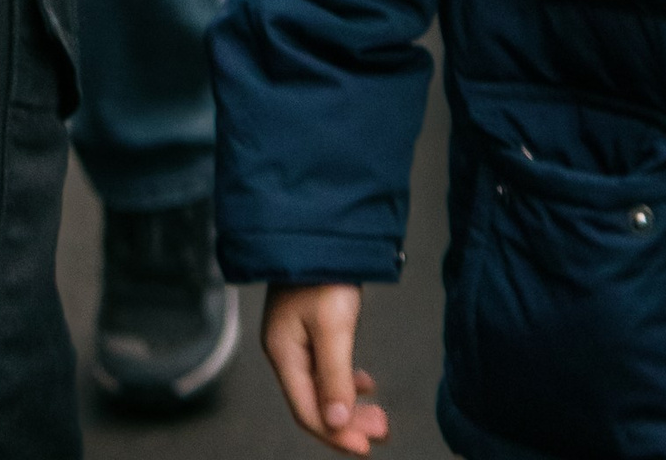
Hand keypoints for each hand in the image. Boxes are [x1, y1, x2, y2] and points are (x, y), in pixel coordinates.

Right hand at [262, 287, 386, 451]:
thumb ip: (334, 377)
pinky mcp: (308, 327)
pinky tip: (365, 384)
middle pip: (315, 403)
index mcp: (283, 353)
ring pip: (323, 388)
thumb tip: (337, 422)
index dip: (336, 434)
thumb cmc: (321, 272)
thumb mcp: (333, 326)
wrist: (316, 228)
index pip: (306, 411)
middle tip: (382, 430)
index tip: (365, 447)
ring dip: (351, 405)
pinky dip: (346, 382)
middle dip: (348, 422)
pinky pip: (326, 369)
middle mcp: (285, 351)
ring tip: (379, 416)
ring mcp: (295, 339)